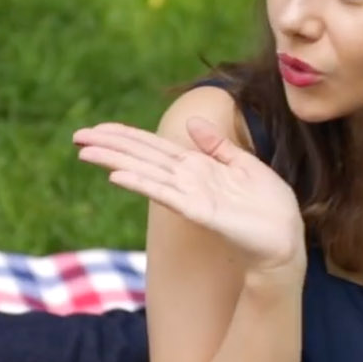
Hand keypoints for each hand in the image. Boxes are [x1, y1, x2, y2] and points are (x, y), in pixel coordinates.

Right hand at [75, 119, 304, 271]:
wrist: (285, 238)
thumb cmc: (268, 205)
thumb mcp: (244, 164)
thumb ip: (217, 145)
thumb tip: (192, 123)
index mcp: (196, 166)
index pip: (152, 146)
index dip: (124, 136)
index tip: (97, 129)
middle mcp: (187, 180)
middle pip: (140, 157)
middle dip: (109, 146)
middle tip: (77, 137)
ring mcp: (190, 196)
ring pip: (145, 173)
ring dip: (115, 161)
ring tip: (86, 152)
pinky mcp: (200, 211)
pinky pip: (166, 194)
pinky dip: (142, 184)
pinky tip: (118, 176)